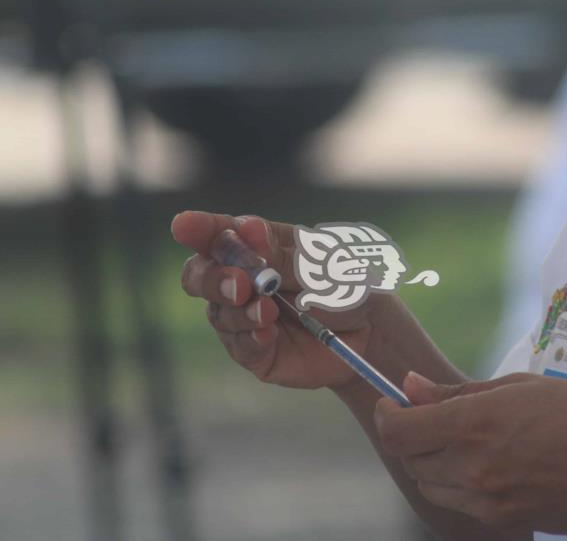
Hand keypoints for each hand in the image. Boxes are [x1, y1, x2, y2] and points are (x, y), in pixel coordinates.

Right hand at [172, 210, 395, 388]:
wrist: (371, 330)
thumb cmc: (347, 284)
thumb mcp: (323, 262)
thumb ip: (284, 254)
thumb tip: (246, 231)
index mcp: (256, 246)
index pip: (218, 234)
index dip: (199, 229)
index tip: (183, 226)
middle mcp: (242, 280)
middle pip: (200, 275)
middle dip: (214, 278)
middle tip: (241, 284)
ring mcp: (244, 317)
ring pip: (218, 313)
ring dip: (240, 311)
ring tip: (268, 310)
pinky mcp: (255, 352)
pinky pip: (239, 347)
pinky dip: (250, 338)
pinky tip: (268, 333)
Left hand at [374, 373, 566, 535]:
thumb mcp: (517, 386)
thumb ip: (455, 391)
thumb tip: (410, 386)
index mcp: (473, 423)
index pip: (398, 431)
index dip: (387, 415)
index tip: (394, 403)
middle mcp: (470, 466)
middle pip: (409, 458)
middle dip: (412, 435)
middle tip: (433, 417)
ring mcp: (484, 499)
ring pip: (428, 484)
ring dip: (431, 461)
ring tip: (462, 440)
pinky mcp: (499, 519)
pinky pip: (456, 502)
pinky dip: (455, 483)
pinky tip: (484, 463)